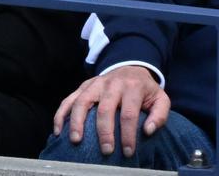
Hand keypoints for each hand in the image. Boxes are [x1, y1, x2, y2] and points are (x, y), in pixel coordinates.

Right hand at [52, 65, 169, 157]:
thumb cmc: (144, 90)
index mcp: (132, 87)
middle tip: (106, 151)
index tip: (128, 152)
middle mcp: (111, 84)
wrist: (130, 66)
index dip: (128, 134)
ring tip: (76, 141)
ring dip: (77, 121)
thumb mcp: (160, 98)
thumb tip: (148, 131)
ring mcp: (94, 84)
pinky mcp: (83, 86)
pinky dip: (61, 114)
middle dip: (104, 132)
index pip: (129, 114)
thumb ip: (159, 115)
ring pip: (82, 101)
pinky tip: (58, 130)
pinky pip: (68, 99)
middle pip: (105, 108)